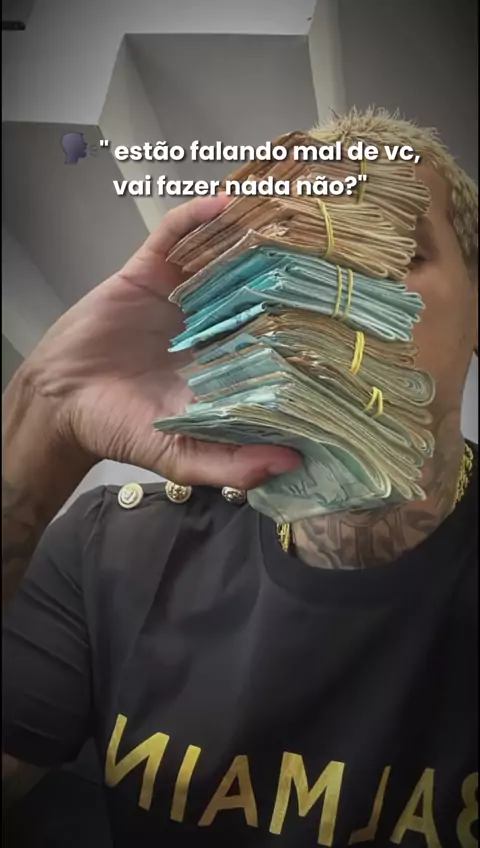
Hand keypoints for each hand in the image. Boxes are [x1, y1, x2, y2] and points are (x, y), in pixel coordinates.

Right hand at [21, 196, 300, 489]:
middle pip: (257, 290)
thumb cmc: (120, 429)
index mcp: (225, 363)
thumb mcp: (180, 457)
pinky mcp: (148, 273)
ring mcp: (180, 296)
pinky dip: (196, 218)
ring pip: (223, 258)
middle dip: (287, 273)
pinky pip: (173, 237)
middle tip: (328, 251)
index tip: (342, 317)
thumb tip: (292, 463)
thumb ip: (232, 463)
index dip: (305, 327)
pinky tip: (225, 203)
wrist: (60, 402)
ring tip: (289, 214)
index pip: (275, 338)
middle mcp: (209, 325)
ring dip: (251, 237)